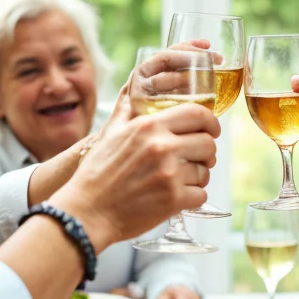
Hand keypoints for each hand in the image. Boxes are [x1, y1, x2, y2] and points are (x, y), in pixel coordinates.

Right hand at [52, 102, 219, 248]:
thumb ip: (129, 110)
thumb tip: (134, 87)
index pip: (197, 114)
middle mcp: (162, 146)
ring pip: (205, 171)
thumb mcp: (112, 133)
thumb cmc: (97, 174)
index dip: (210, 123)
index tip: (211, 131)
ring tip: (178, 181)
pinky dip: (192, 198)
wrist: (87, 212)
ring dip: (197, 177)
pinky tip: (175, 198)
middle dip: (206, 153)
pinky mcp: (174, 199)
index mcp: (149, 126)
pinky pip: (201, 194)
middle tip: (197, 160)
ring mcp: (170, 174)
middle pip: (208, 143)